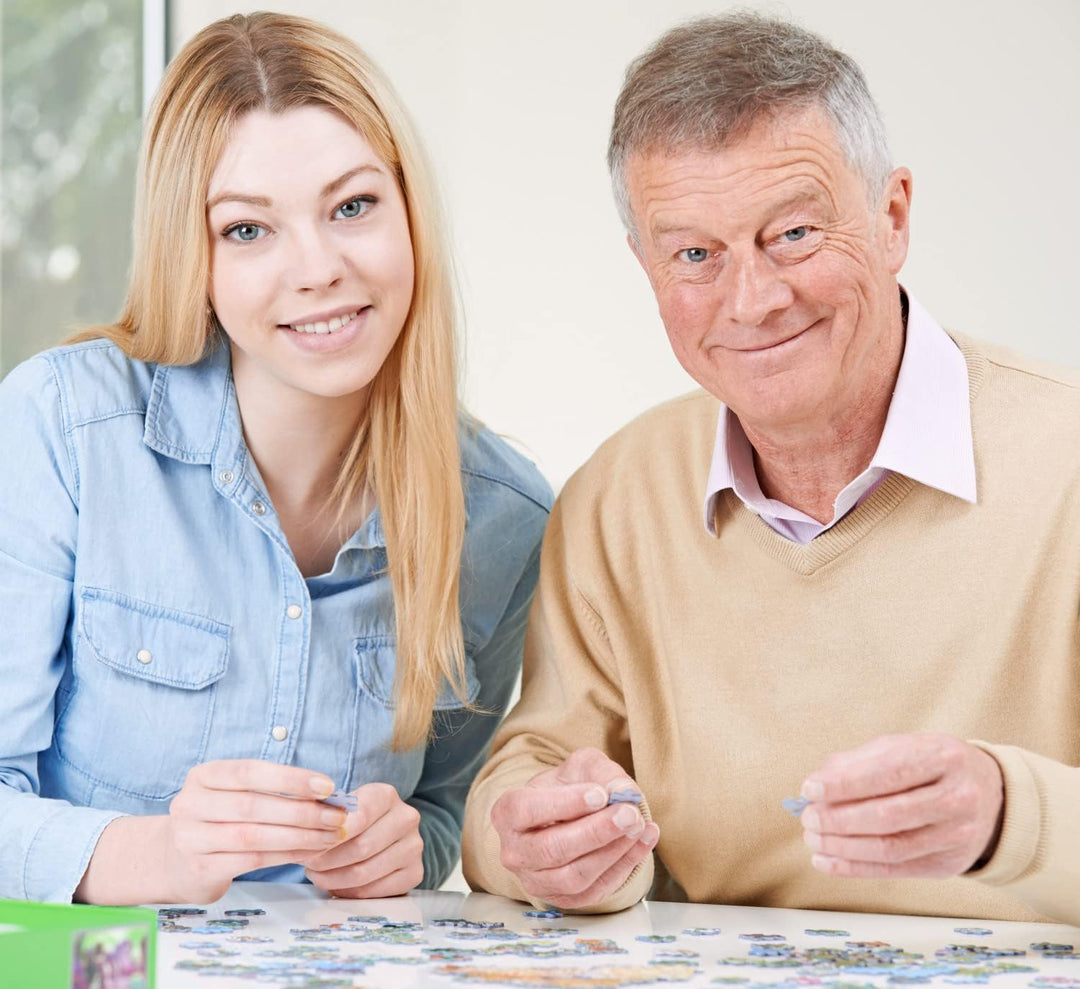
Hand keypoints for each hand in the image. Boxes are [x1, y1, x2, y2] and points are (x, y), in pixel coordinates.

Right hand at [163, 759, 348, 902]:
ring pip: (254, 835)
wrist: (174, 861)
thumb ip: (272, 790)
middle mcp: (190, 804)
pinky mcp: (199, 869)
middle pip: (254, 805)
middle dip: (303, 811)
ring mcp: (190, 838)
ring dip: (300, 836)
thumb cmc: (220, 819)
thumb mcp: (235, 795)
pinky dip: (286, 855)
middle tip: (337, 816)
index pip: (250, 771)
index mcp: (203, 776)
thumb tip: (327, 793)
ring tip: (330, 836)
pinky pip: (251, 860)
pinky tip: (309, 853)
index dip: (290, 778)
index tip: (327, 786)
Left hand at [300, 783, 423, 897]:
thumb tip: (305, 838)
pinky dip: (348, 892)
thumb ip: (327, 817)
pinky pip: (374, 891)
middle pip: (361, 847)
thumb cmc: (355, 819)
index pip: (360, 816)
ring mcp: (414, 846)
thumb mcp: (343, 807)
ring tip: (316, 876)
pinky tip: (335, 885)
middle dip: (327, 861)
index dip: (331, 834)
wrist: (384, 830)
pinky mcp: (415, 872)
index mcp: (387, 795)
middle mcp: (406, 818)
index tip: (309, 846)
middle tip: (308, 865)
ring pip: (365, 872)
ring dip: (333, 879)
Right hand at [490, 747, 659, 909]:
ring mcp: (536, 880)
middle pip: (552, 848)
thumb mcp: (581, 767)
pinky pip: (594, 890)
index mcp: (506, 812)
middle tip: (629, 813)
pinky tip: (644, 840)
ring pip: (574, 876)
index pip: (527, 810)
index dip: (565, 804)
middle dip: (596, 832)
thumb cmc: (567, 787)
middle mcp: (514, 851)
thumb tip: (624, 792)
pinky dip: (624, 866)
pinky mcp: (562, 899)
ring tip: (639, 825)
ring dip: (613, 852)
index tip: (600, 795)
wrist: (567, 816)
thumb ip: (602, 773)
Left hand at [798, 733, 1003, 878]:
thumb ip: (857, 762)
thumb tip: (815, 785)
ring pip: (890, 848)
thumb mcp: (902, 747)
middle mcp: (957, 798)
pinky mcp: (949, 864)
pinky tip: (826, 862)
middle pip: (888, 816)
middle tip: (808, 818)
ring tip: (813, 839)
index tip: (810, 789)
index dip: (845, 785)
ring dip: (842, 847)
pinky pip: (895, 870)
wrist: (989, 793)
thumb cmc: (932, 765)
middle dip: (839, 819)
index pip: (888, 774)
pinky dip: (854, 868)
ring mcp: (957, 835)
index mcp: (943, 758)